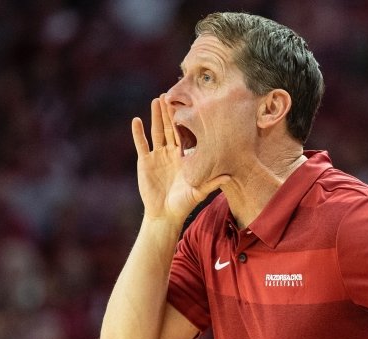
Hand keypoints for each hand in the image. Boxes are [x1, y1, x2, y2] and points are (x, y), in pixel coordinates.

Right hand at [131, 94, 229, 222]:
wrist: (165, 214)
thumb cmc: (184, 203)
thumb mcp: (200, 191)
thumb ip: (213, 182)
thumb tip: (230, 176)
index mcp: (185, 156)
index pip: (185, 134)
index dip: (186, 120)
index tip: (189, 105)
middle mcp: (171, 153)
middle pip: (170, 128)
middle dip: (170, 112)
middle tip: (171, 95)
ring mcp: (157, 156)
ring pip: (156, 132)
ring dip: (155, 117)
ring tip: (156, 101)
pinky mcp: (144, 161)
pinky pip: (141, 144)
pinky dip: (138, 133)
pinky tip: (136, 120)